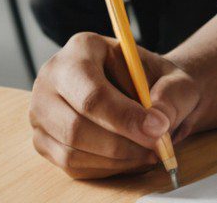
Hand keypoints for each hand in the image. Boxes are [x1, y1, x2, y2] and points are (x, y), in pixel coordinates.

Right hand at [29, 32, 202, 179]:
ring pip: (72, 150)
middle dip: (121, 145)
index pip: (92, 93)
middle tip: (155, 148)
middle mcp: (52, 77)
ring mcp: (41, 110)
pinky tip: (129, 156)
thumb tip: (158, 120)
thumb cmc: (155, 83)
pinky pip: (72, 165)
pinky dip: (106, 167)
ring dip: (116, 159)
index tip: (157, 130)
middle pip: (75, 126)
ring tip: (147, 152)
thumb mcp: (175, 79)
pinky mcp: (43, 139)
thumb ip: (172, 95)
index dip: (125, 118)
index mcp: (82, 49)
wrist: (145, 93)